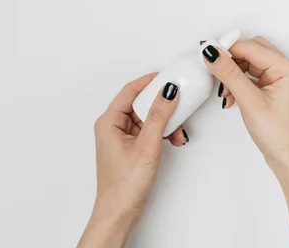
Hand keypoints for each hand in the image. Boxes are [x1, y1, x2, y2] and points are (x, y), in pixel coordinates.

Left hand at [78, 74, 186, 247]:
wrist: (119, 212)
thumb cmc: (124, 185)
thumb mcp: (147, 145)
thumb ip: (159, 116)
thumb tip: (168, 92)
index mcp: (109, 121)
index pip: (130, 90)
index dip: (150, 81)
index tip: (168, 76)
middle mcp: (113, 126)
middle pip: (141, 103)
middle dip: (163, 106)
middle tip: (179, 102)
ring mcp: (122, 137)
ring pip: (148, 118)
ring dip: (165, 122)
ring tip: (178, 132)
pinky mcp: (131, 147)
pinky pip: (149, 130)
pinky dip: (162, 133)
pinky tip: (173, 140)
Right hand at [202, 36, 288, 170]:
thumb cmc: (279, 135)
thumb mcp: (249, 101)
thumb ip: (229, 74)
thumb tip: (213, 54)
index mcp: (288, 68)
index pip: (251, 47)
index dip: (228, 49)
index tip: (208, 53)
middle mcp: (287, 69)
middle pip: (251, 51)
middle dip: (231, 62)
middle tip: (215, 72)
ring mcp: (281, 78)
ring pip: (249, 63)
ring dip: (233, 74)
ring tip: (225, 93)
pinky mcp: (274, 87)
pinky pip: (252, 75)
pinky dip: (238, 82)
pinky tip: (231, 96)